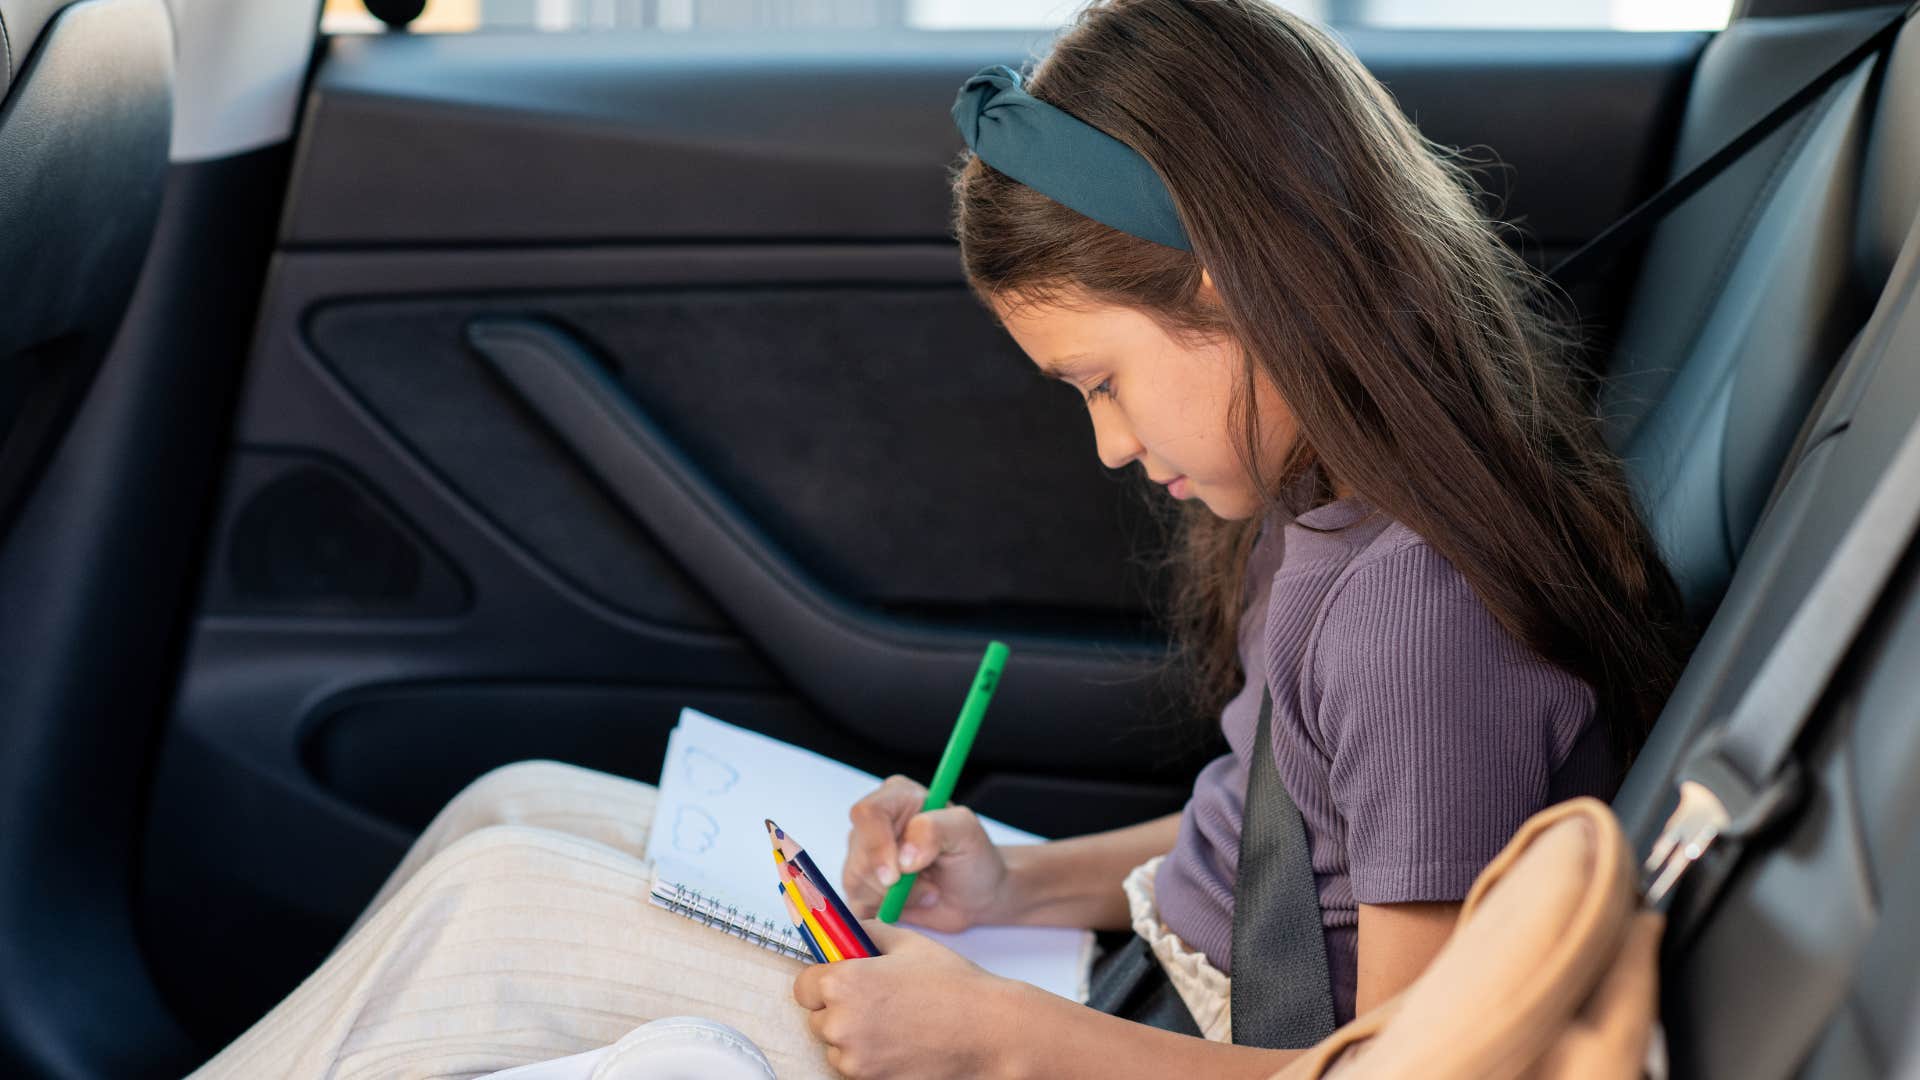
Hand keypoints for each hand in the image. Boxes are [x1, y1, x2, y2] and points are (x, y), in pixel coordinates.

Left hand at [792, 921, 1018, 1078]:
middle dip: (838, 1008)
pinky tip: (898, 1042)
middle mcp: (840, 1023)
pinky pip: (854, 1067)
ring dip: (852, 1036)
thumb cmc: (953, 987)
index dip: (821, 980)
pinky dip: (868, 1057)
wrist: (988, 1031)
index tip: (838, 980)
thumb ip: (867, 932)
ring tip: (892, 1023)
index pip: (802, 986)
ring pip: (835, 1045)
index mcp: (844, 982)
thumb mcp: (908, 943)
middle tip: (875, 1001)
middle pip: (817, 1017)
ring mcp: (854, 1058)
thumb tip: (846, 930)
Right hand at [843, 775, 1007, 931]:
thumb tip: (904, 856)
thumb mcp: (966, 832)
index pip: (867, 813)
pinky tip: (910, 904)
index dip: (878, 845)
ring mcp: (862, 856)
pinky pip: (858, 906)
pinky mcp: (861, 888)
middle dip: (896, 882)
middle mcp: (873, 824)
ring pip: (857, 884)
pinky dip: (887, 912)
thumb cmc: (972, 856)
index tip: (896, 876)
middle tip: (931, 885)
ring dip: (897, 899)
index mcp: (896, 797)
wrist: (976, 894)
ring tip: (927, 891)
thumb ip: (935, 830)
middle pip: (860, 855)